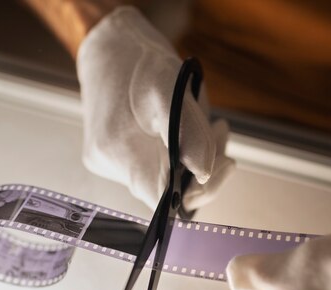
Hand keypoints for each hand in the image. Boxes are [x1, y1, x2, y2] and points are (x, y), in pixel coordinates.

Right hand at [76, 6, 233, 208]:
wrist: (109, 45)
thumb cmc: (138, 62)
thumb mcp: (169, 88)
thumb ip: (188, 134)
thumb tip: (204, 173)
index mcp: (120, 153)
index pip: (161, 202)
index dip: (196, 194)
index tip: (221, 166)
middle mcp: (110, 164)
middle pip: (166, 191)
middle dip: (202, 168)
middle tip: (221, 134)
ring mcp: (110, 162)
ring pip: (164, 177)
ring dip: (194, 157)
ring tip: (211, 125)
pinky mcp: (116, 155)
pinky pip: (155, 164)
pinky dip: (179, 151)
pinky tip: (190, 127)